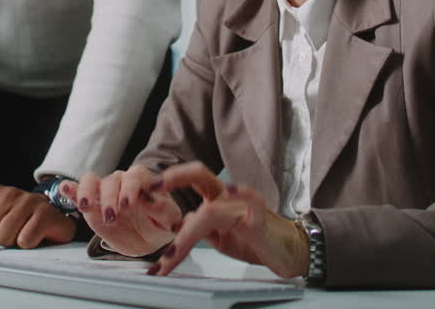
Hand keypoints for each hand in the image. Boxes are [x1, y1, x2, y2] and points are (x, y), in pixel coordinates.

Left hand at [0, 183, 75, 247]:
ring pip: (4, 237)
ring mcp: (27, 201)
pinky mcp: (45, 213)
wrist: (53, 217)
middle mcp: (8, 193)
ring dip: (12, 243)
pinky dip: (29, 243)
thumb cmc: (17, 219)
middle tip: (8, 234)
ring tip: (22, 233)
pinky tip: (35, 234)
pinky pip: (25, 240)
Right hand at [70, 167, 181, 256]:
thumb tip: (150, 198)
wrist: (146, 240)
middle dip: (110, 197)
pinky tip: (65, 189)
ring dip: (87, 191)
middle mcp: (122, 181)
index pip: (135, 176)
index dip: (130, 188)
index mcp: (143, 181)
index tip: (128, 204)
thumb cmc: (160, 225)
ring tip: (85, 205)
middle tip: (111, 216)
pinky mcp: (90, 204)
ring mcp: (104, 192)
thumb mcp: (169, 221)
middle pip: (112, 180)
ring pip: (91, 180)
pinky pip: (78, 191)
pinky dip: (70, 189)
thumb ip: (162, 209)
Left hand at [144, 162, 307, 278]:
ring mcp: (243, 207)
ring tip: (168, 260)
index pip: (190, 180)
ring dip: (184, 238)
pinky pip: (250, 202)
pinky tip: (230, 195)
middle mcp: (228, 198)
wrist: (290, 251)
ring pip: (210, 210)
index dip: (167, 180)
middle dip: (173, 178)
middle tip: (150, 191)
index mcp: (217, 199)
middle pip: (199, 174)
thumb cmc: (256, 241)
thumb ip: (198, 229)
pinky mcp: (259, 221)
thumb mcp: (219, 237)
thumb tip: (173, 226)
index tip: (143, 191)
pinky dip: (241, 196)